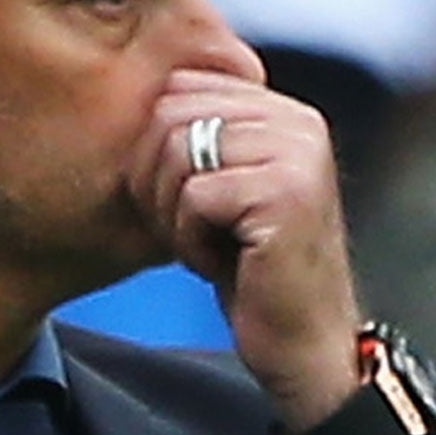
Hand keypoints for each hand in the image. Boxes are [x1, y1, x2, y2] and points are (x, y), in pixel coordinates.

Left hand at [128, 69, 360, 432]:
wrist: (302, 348)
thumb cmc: (252, 273)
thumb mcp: (222, 190)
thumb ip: (197, 135)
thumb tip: (132, 91)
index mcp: (283, 110)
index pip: (177, 86)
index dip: (155, 149)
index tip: (184, 203)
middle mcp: (299, 121)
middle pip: (169, 114)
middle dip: (156, 181)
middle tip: (189, 231)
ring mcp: (298, 155)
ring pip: (177, 152)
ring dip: (174, 215)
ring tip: (211, 247)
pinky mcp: (287, 194)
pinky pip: (194, 197)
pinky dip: (190, 242)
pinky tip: (223, 265)